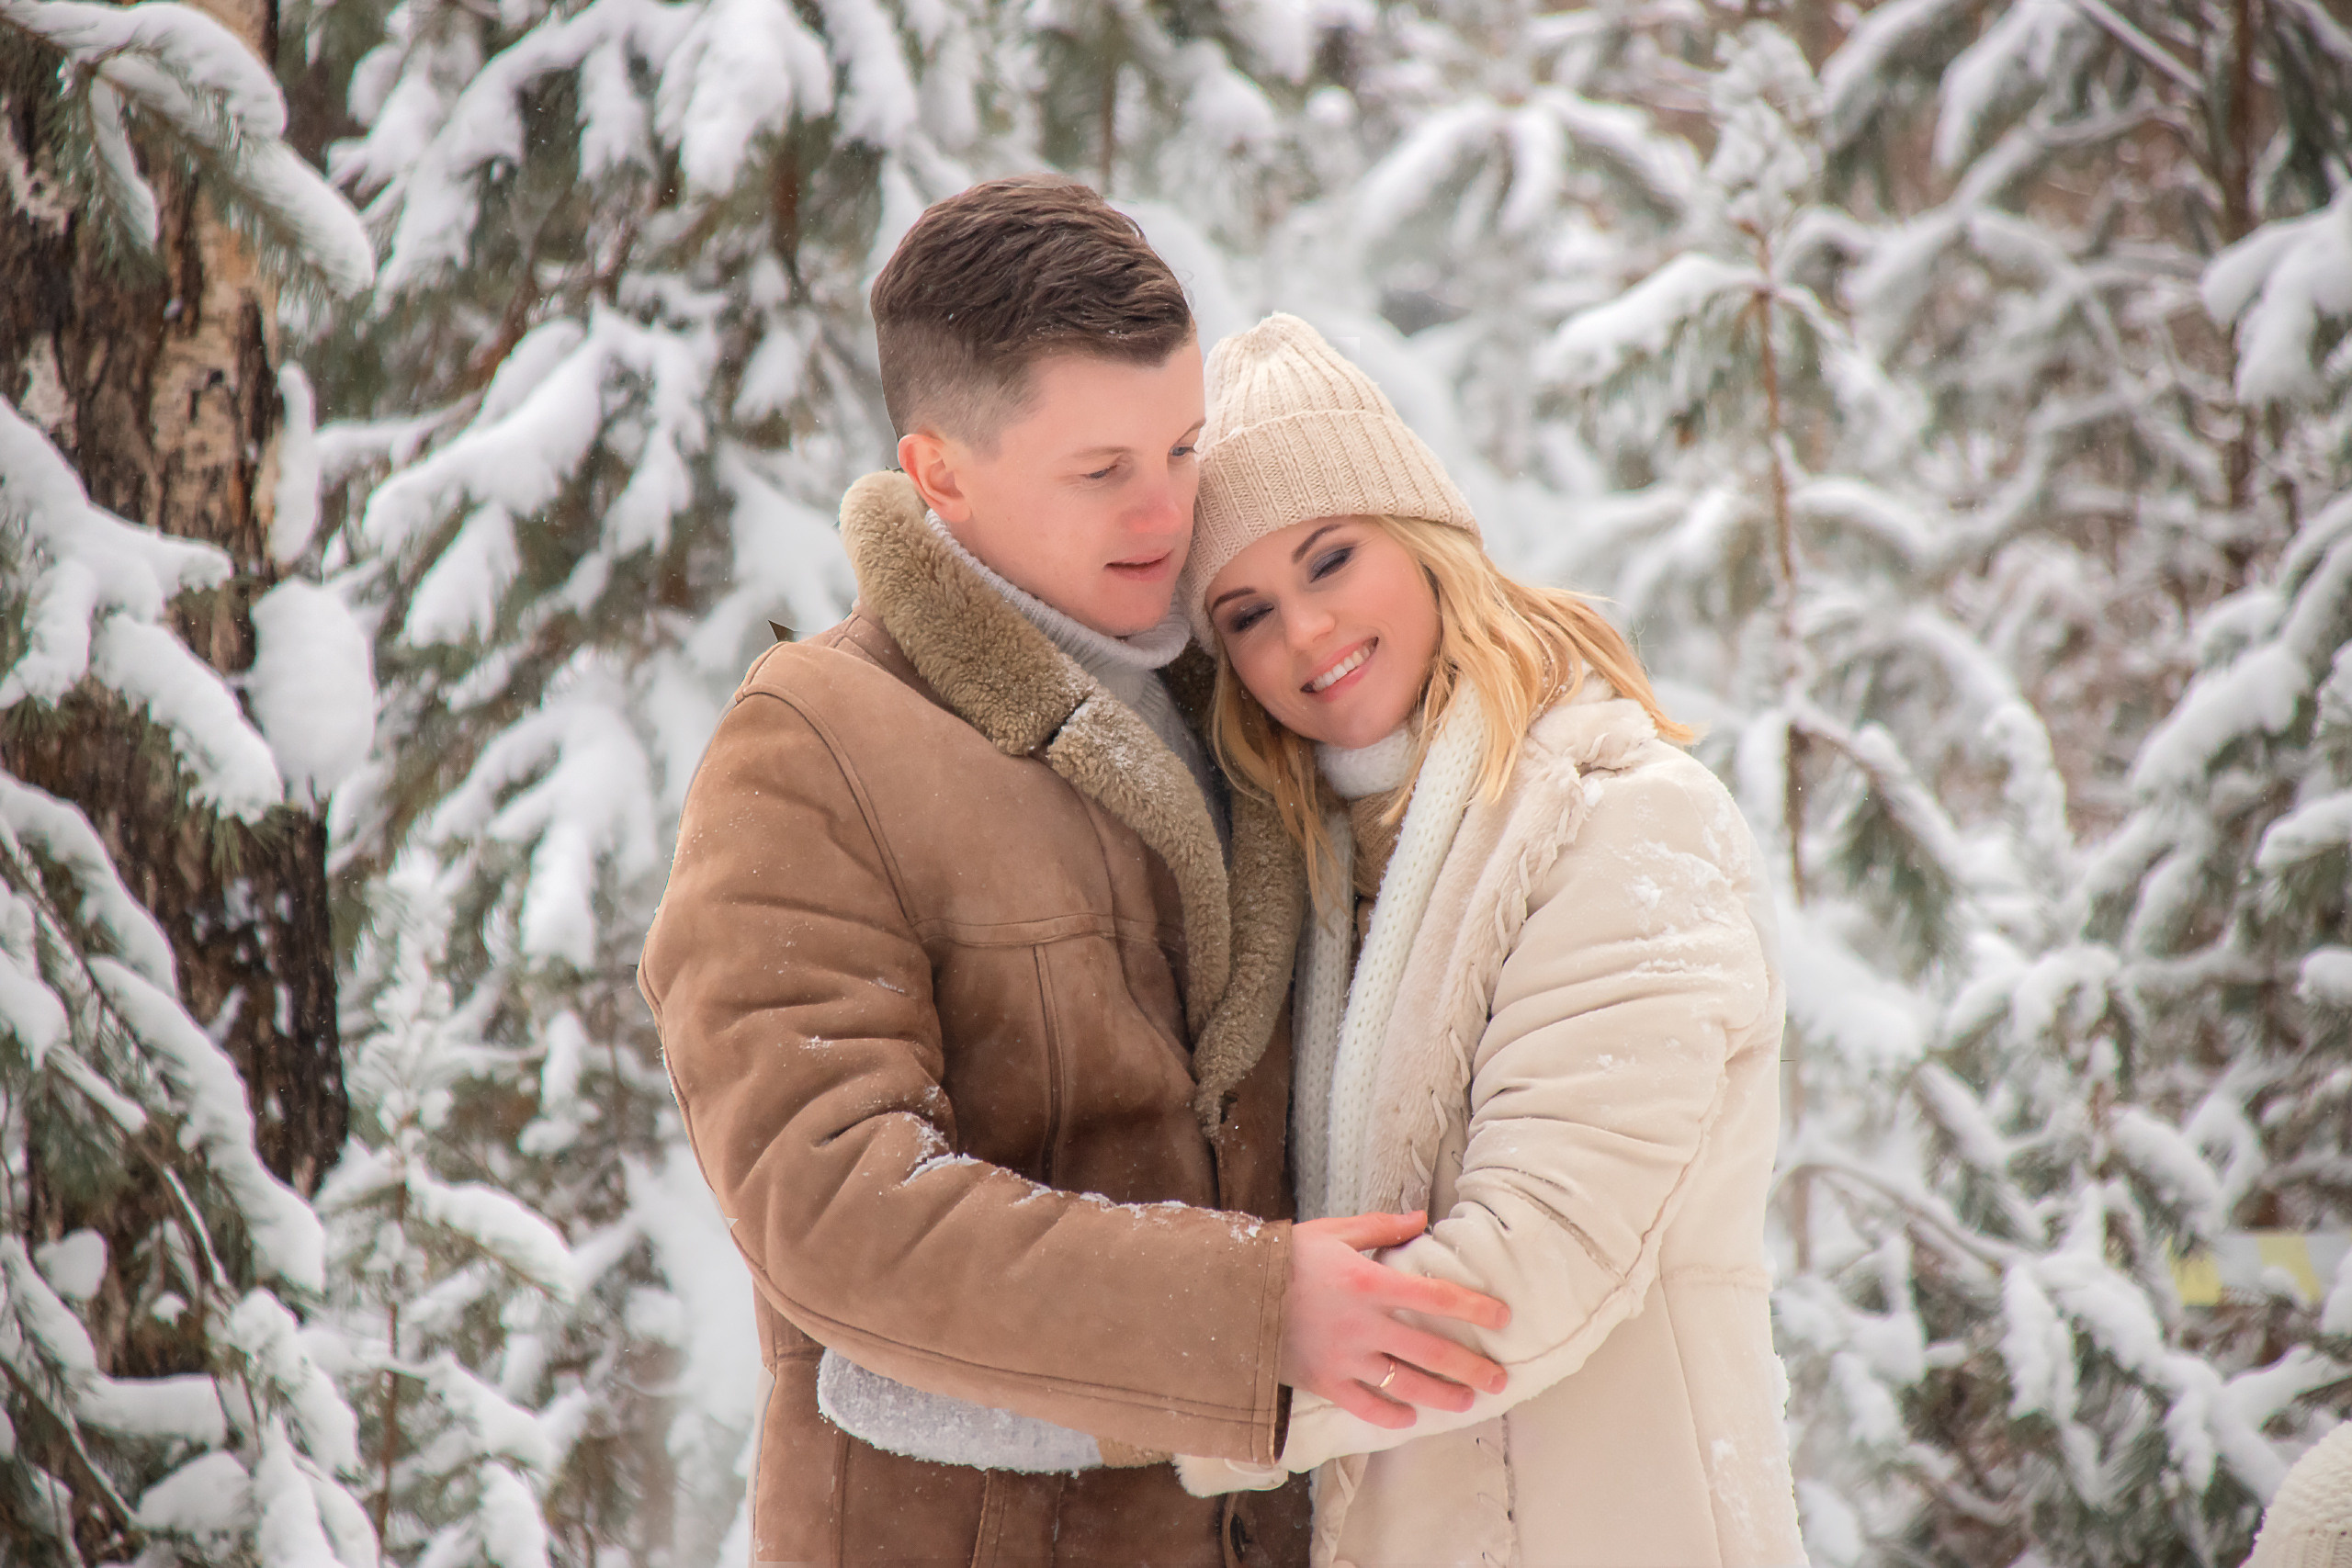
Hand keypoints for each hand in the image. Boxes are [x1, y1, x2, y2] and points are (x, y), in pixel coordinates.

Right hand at [1280, 1212, 1509, 1428]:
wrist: (1232, 1293)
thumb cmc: (1285, 1257)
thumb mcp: (1333, 1232)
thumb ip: (1381, 1228)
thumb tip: (1421, 1218)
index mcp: (1369, 1282)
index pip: (1436, 1296)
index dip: (1474, 1308)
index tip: (1502, 1317)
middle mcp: (1364, 1324)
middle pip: (1431, 1351)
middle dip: (1471, 1367)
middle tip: (1500, 1378)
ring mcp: (1345, 1357)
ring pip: (1406, 1384)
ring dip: (1442, 1396)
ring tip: (1467, 1402)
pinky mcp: (1325, 1381)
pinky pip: (1365, 1406)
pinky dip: (1390, 1414)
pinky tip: (1410, 1417)